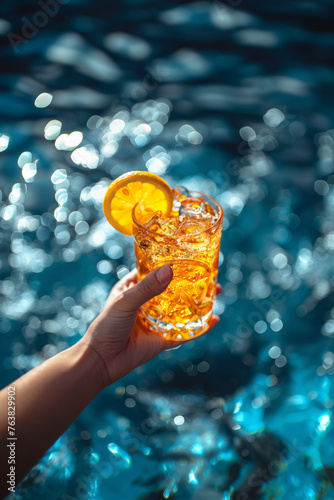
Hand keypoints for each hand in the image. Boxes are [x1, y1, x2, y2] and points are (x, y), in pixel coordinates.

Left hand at [80, 265, 221, 386]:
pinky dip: (200, 327)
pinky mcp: (163, 339)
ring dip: (199, 302)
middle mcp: (148, 303)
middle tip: (211, 273)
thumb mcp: (125, 301)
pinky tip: (214, 320)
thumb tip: (169, 271)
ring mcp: (157, 321)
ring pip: (182, 309)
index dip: (171, 262)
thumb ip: (147, 288)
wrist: (102, 361)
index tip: (190, 254)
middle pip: (174, 289)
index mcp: (134, 288)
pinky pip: (185, 332)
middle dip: (192, 282)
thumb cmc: (106, 326)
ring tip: (217, 292)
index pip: (154, 269)